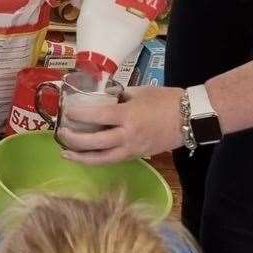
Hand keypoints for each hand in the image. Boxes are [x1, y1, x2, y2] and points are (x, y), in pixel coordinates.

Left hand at [58, 86, 184, 163]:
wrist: (191, 118)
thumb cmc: (166, 100)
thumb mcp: (139, 91)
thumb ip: (118, 95)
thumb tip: (99, 97)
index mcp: (127, 115)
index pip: (95, 115)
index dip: (77, 114)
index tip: (66, 110)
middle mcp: (127, 135)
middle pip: (93, 142)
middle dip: (73, 139)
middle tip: (60, 133)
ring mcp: (132, 149)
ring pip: (101, 158)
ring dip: (80, 157)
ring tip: (65, 153)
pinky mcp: (137, 156)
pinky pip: (112, 160)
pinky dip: (97, 159)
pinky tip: (86, 156)